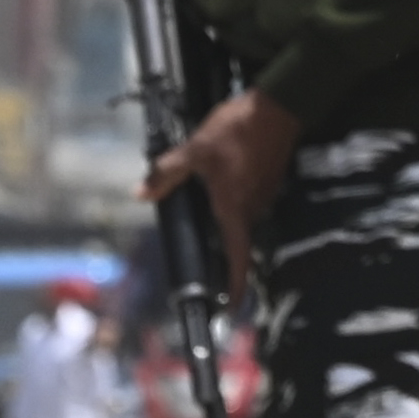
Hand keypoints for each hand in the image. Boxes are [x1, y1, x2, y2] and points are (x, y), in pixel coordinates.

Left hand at [143, 89, 298, 296]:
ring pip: (241, 218)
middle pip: (237, 240)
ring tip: (206, 207)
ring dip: (226, 218)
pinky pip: (248, 200)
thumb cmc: (236, 131)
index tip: (228, 312)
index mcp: (234, 210)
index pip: (237, 261)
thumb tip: (141, 193)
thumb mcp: (196, 149)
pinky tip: (223, 183)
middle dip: (219, 249)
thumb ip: (168, 173)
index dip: (234, 290)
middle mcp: (252, 209)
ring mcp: (264, 194)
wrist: (277, 105)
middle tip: (198, 249)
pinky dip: (234, 200)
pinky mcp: (269, 179)